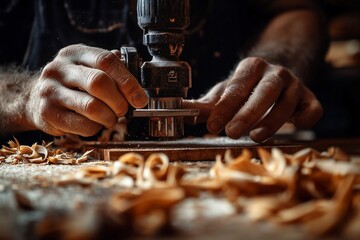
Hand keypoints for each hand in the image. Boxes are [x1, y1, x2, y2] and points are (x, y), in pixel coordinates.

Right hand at [26, 44, 147, 135]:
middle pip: (99, 82)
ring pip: (92, 107)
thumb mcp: (89, 68)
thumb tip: (138, 90)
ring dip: (110, 117)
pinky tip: (95, 124)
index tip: (140, 98)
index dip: (128, 81)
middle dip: (119, 101)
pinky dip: (96, 128)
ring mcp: (50, 91)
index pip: (106, 61)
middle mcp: (59, 69)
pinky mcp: (48, 113)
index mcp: (75, 53)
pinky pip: (83, 125)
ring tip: (111, 118)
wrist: (36, 99)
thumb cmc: (73, 84)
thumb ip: (113, 72)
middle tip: (124, 110)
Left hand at [183, 57, 322, 142]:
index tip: (212, 126)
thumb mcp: (225, 93)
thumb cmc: (246, 89)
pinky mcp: (309, 98)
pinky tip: (296, 126)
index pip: (236, 87)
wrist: (275, 78)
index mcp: (251, 68)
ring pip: (287, 102)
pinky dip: (307, 117)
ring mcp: (295, 84)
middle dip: (247, 114)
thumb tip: (182, 112)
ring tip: (256, 137)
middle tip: (232, 133)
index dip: (224, 107)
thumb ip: (207, 104)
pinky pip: (313, 108)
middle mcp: (275, 73)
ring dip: (272, 121)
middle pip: (263, 92)